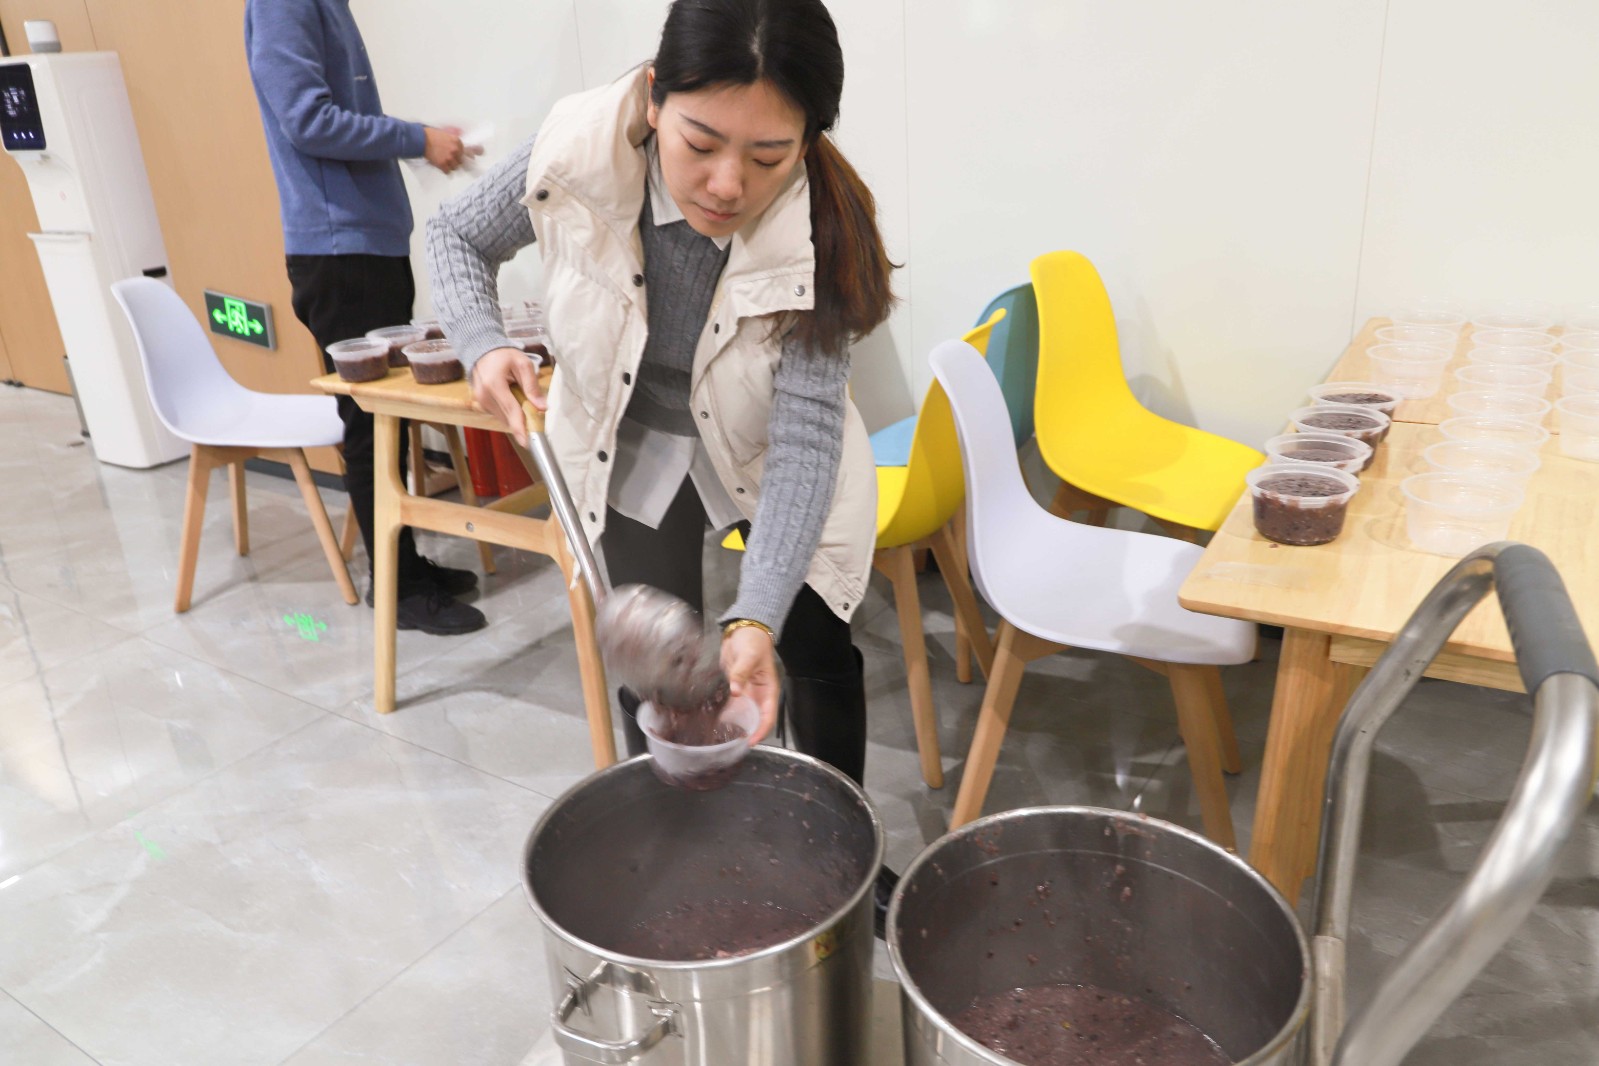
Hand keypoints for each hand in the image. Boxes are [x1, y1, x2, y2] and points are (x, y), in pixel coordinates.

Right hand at [423, 126, 476, 172]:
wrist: (421, 139)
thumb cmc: (432, 135)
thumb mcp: (447, 134)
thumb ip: (456, 140)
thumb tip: (465, 147)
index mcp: (458, 141)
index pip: (471, 152)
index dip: (470, 155)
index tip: (473, 158)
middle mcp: (455, 150)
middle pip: (461, 161)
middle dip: (456, 160)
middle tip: (450, 158)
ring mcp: (449, 158)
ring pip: (455, 167)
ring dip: (451, 166)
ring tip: (444, 161)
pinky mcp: (442, 164)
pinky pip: (448, 171)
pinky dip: (445, 170)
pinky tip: (441, 165)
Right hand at [470, 346, 544, 445]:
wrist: (482, 351)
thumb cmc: (504, 356)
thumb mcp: (522, 364)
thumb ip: (532, 386)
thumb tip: (542, 407)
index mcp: (494, 384)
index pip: (511, 410)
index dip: (520, 427)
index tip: (527, 443)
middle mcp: (484, 396)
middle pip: (507, 417)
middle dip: (522, 424)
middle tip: (536, 427)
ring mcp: (481, 401)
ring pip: (503, 418)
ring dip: (516, 418)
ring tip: (525, 406)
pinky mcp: (481, 404)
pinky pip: (499, 414)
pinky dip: (509, 413)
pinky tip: (515, 403)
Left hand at [722, 625, 778, 743]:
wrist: (743, 630)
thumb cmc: (753, 641)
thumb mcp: (749, 656)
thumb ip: (741, 673)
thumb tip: (735, 691)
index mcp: (768, 690)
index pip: (768, 716)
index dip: (761, 730)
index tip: (751, 741)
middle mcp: (758, 695)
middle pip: (756, 720)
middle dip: (748, 733)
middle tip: (734, 745)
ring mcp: (747, 693)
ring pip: (744, 715)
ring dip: (737, 726)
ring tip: (724, 739)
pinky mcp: (735, 689)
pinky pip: (733, 707)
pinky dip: (727, 715)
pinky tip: (717, 723)